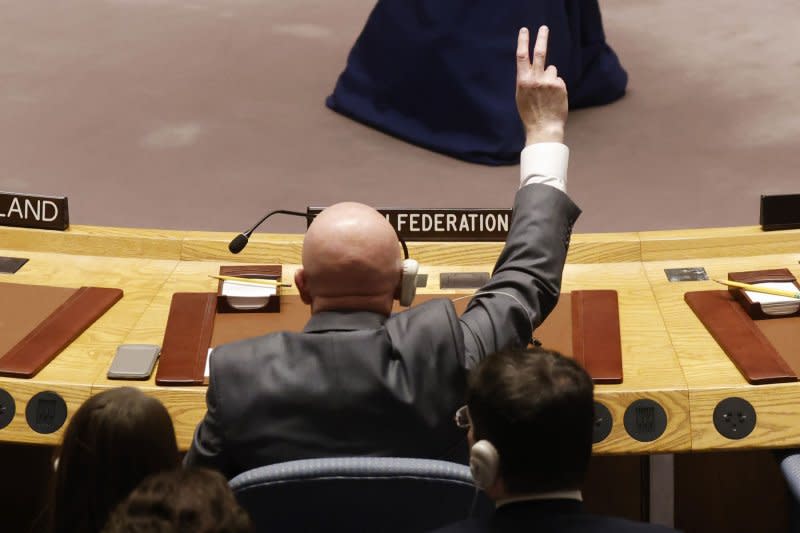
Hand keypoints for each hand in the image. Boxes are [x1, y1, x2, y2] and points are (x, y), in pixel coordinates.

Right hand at [515, 26, 567, 144]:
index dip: (523, 42)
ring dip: (550, 77)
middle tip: (544, 28)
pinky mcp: (560, 86)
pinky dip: (557, 87)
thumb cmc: (531, 113)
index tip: (524, 31)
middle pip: (540, 53)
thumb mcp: (521, 95)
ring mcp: (549, 81)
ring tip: (547, 94)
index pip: (522, 56)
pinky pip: (558, 80)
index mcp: (523, 81)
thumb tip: (535, 67)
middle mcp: (535, 79)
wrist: (544, 127)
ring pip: (551, 70)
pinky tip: (554, 98)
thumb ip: (527, 80)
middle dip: (541, 38)